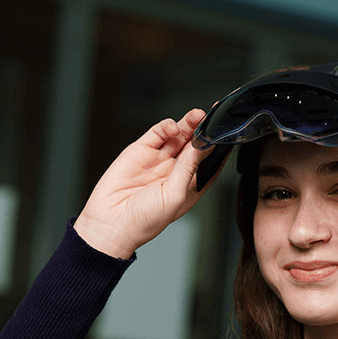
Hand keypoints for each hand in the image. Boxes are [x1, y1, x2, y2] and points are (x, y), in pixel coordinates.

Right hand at [74, 108, 221, 258]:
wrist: (110, 223)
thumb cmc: (144, 221)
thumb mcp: (174, 195)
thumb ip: (189, 168)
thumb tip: (204, 146)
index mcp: (189, 186)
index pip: (209, 162)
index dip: (218, 147)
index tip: (226, 132)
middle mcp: (175, 172)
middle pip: (194, 145)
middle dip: (203, 130)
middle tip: (212, 117)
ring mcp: (158, 160)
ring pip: (178, 136)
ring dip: (188, 124)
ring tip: (197, 116)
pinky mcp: (140, 151)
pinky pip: (157, 133)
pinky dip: (166, 126)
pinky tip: (173, 127)